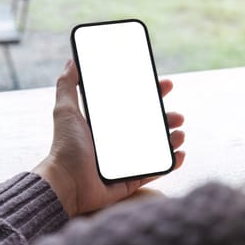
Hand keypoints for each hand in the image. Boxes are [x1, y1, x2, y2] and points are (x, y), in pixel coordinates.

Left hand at [33, 60, 185, 216]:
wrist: (66, 184)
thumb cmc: (65, 148)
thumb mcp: (66, 111)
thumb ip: (68, 85)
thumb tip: (72, 61)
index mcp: (107, 125)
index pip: (134, 105)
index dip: (151, 95)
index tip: (166, 84)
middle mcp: (119, 142)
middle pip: (150, 126)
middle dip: (167, 118)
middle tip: (178, 116)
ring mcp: (127, 162)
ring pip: (157, 148)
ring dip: (172, 139)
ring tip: (180, 134)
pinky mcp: (131, 181)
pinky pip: (155, 171)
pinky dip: (170, 164)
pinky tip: (179, 154)